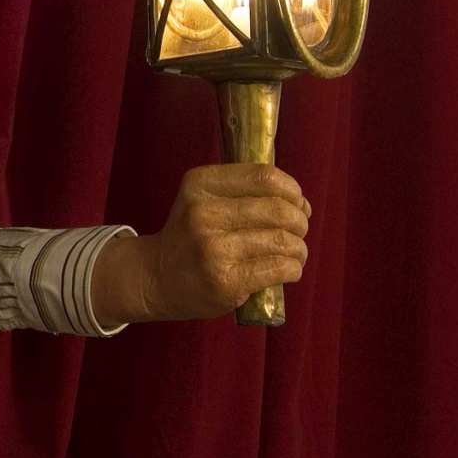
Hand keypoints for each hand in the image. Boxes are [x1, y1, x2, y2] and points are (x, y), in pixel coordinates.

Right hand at [91, 164, 310, 327]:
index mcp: (201, 183)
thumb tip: (302, 203)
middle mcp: (203, 212)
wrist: (155, 277)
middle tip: (299, 231)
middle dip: (299, 221)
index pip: (263, 176)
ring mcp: (213, 248)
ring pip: (281, 239)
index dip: (292, 188)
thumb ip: (245, 193)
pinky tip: (289, 269)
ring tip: (296, 253)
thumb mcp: (203, 198)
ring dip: (299, 247)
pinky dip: (293, 268)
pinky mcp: (224, 281)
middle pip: (277, 208)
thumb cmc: (190, 236)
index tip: (298, 201)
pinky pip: (276, 268)